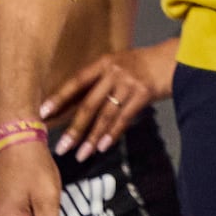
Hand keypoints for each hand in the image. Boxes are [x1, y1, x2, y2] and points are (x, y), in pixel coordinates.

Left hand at [40, 39, 174, 160]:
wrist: (173, 59)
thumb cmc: (141, 64)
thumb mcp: (118, 65)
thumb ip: (99, 81)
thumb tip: (73, 105)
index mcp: (104, 63)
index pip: (77, 82)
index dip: (60, 97)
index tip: (43, 113)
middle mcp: (114, 72)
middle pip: (89, 104)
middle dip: (74, 128)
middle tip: (61, 147)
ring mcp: (129, 83)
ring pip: (105, 115)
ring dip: (92, 137)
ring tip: (81, 155)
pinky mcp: (143, 94)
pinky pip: (124, 118)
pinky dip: (112, 134)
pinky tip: (102, 147)